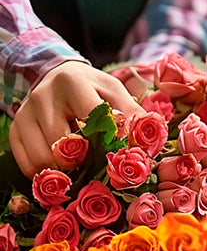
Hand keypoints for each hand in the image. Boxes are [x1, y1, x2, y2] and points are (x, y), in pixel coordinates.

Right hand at [9, 61, 145, 177]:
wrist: (56, 75)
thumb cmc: (91, 86)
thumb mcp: (114, 90)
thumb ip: (131, 112)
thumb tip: (146, 142)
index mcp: (73, 83)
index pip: (91, 117)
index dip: (107, 140)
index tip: (117, 154)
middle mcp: (44, 96)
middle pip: (64, 143)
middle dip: (85, 160)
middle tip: (98, 166)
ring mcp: (25, 114)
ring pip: (43, 158)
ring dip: (65, 172)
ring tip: (81, 169)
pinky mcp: (15, 130)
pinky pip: (27, 164)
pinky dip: (46, 175)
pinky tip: (62, 172)